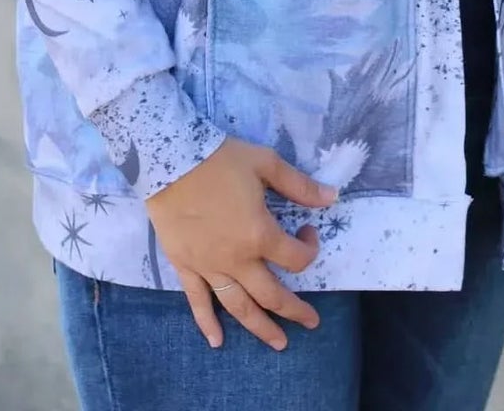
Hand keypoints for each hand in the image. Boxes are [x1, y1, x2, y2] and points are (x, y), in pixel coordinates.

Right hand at [145, 137, 336, 349]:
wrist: (170, 160)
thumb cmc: (220, 160)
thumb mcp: (266, 163)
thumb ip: (300, 185)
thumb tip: (333, 197)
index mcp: (260, 235)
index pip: (295, 258)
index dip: (309, 249)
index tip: (308, 233)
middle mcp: (237, 260)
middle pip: (272, 295)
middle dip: (294, 311)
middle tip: (311, 322)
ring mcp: (209, 267)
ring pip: (239, 307)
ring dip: (260, 328)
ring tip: (278, 344)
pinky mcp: (185, 267)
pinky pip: (198, 301)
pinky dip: (207, 323)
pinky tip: (217, 342)